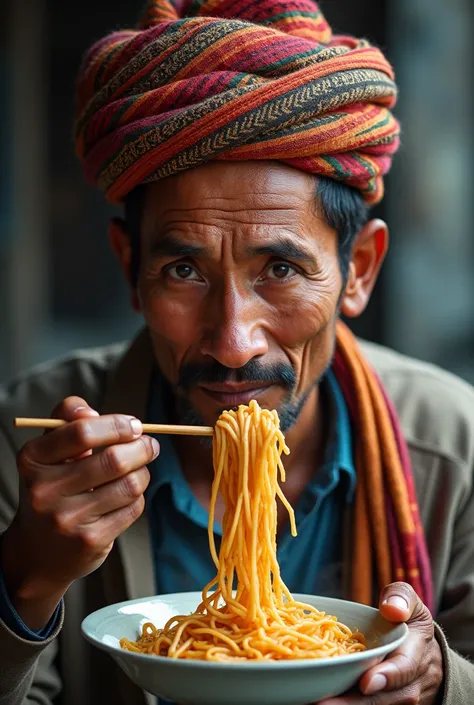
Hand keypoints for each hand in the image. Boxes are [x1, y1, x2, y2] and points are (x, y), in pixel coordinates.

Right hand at [1, 396, 158, 628]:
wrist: (37, 552)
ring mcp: (66, 519)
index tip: (135, 425)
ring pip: (129, 484)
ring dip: (142, 473)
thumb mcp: (48, 452)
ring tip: (138, 470)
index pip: (82, 431)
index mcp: (33, 459)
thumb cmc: (52, 488)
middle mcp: (45, 490)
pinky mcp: (89, 540)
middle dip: (142, 448)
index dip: (117, 424)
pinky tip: (125, 497)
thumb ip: (67, 420)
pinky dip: (137, 497)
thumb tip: (90, 412)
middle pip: (113, 459)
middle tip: (150, 445)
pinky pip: (133, 508)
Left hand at [317, 582, 443, 704]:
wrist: (423, 653)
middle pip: (386, 698)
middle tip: (323, 703)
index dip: (387, 676)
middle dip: (355, 702)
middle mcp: (412, 682)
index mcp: (416, 651)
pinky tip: (319, 704)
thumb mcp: (409, 602)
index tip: (365, 682)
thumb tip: (391, 609)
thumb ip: (400, 598)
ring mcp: (400, 699)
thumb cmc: (408, 621)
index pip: (405, 667)